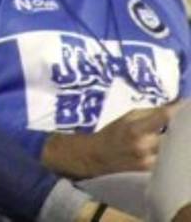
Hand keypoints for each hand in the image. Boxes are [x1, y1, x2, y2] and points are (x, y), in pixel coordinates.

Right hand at [45, 103, 180, 176]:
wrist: (96, 158)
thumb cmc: (112, 134)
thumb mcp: (127, 117)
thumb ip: (152, 112)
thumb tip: (177, 106)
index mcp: (136, 129)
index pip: (164, 117)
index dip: (179, 109)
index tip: (187, 104)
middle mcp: (144, 147)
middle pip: (176, 136)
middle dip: (182, 127)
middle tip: (184, 122)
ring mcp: (149, 163)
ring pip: (175, 150)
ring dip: (178, 142)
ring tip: (177, 136)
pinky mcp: (152, 174)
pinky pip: (169, 161)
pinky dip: (172, 154)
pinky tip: (169, 149)